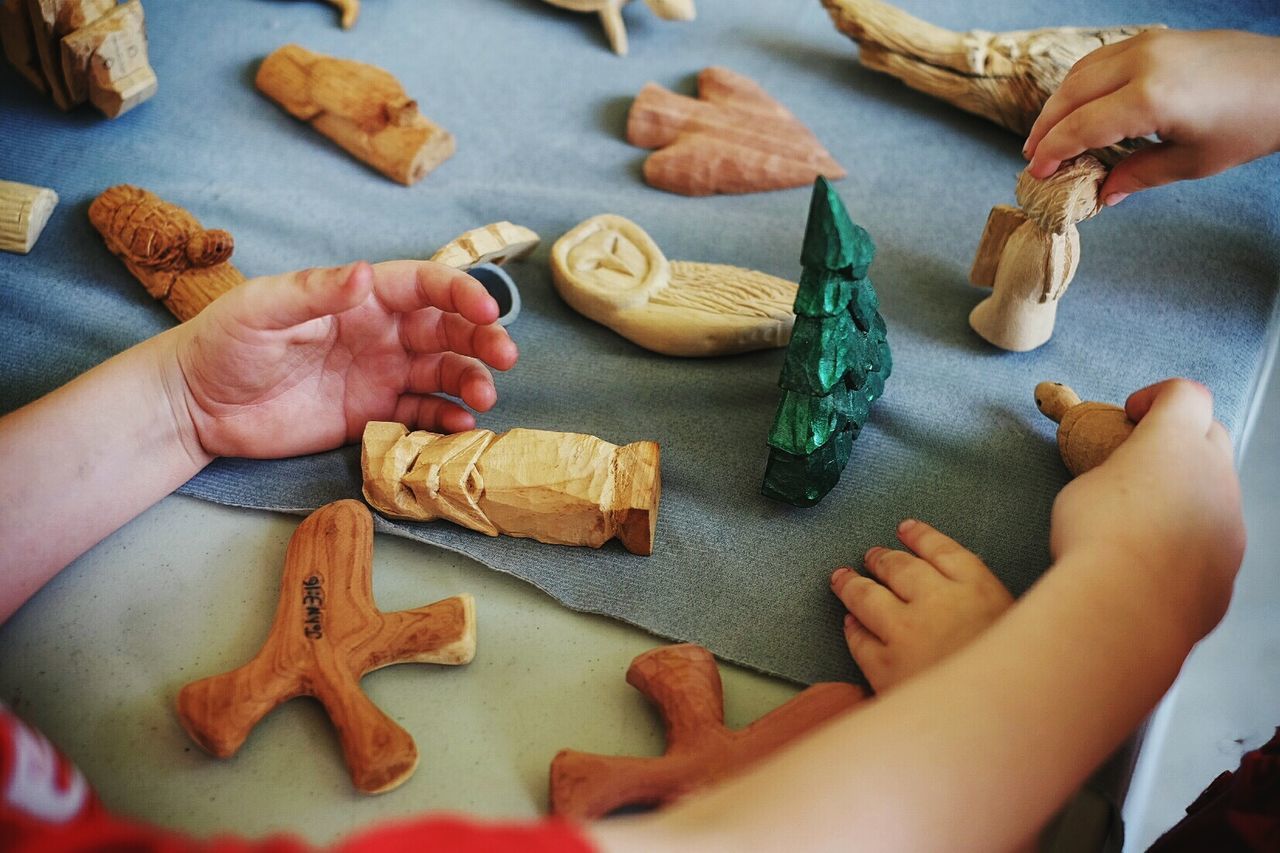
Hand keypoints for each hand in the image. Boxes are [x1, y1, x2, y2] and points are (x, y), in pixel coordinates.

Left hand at [168, 261, 518, 459]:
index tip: (486, 311)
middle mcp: (381, 333)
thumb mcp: (262, 308)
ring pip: (444, 372)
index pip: (424, 285)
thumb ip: (315, 292)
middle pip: (448, 329)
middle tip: (504, 357)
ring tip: (483, 398)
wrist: (196, 405)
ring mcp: (380, 375)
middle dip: (482, 339)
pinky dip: (445, 418)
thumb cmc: (224, 343)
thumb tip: (364, 275)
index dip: (461, 293)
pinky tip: (459, 425)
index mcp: (361, 298)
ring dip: (471, 380)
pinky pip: (421, 413)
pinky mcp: (371, 414)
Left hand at [830, 520, 1012, 691]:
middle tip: (872, 555)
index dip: (919, 536)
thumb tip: (960, 588)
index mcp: (977, 587)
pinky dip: (852, 628)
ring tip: (842, 578)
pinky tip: (850, 623)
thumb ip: (986, 603)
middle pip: (898, 567)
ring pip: (866, 595)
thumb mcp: (1021, 629)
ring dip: (851, 584)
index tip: (906, 529)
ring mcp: (905, 631)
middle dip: (882, 559)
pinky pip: (858, 639)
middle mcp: (936, 600)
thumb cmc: (1018, 684)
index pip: (940, 548)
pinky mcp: (883, 666)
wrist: (997, 728)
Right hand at [1024, 29, 1279, 204]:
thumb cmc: (1251, 124)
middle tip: (1033, 156)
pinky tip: (1079, 105)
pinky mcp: (1158, 38)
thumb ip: (1137, 175)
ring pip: (1081, 72)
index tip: (1036, 174)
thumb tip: (1102, 193)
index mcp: (1149, 98)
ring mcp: (1149, 44)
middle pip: (1071, 96)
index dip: (1053, 153)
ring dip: (1059, 104)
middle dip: (1046, 128)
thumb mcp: (1192, 162)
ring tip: (1048, 133)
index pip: (1080, 127)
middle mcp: (1142, 63)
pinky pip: (1102, 58)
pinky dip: (1081, 83)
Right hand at [1049, 379, 1244, 637]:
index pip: (1186, 394)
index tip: (1131, 415)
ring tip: (1141, 521)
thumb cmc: (1093, 536)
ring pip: (1217, 492)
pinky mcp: (1229, 568)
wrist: (1124, 607)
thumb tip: (1121, 488)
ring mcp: (1230, 523)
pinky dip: (1188, 541)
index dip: (1158, 396)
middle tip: (1139, 462)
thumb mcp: (1083, 486)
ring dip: (1186, 494)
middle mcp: (1215, 474)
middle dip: (1180, 440)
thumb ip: (1114, 474)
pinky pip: (1214, 541)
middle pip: (1212, 436)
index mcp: (1175, 442)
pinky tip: (1152, 563)